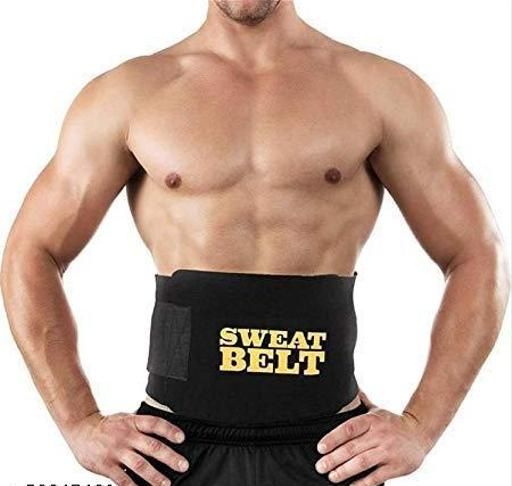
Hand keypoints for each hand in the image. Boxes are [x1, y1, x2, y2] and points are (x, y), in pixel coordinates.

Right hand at [63, 410, 189, 485]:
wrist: (81, 428)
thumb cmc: (108, 426)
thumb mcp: (126, 418)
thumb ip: (142, 426)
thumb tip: (165, 434)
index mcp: (133, 422)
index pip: (155, 424)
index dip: (169, 430)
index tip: (182, 438)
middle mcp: (127, 436)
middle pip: (152, 446)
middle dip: (169, 457)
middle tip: (183, 465)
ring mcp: (116, 451)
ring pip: (140, 465)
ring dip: (155, 476)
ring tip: (166, 483)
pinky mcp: (106, 465)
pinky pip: (122, 479)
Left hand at [315, 392, 431, 484]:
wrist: (420, 433)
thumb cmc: (392, 423)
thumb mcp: (377, 410)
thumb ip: (361, 402)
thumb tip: (348, 389)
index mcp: (372, 420)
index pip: (349, 428)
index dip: (333, 438)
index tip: (320, 448)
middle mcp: (379, 435)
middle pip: (352, 448)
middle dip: (334, 458)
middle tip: (320, 466)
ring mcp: (388, 451)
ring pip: (362, 462)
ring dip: (345, 471)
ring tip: (332, 476)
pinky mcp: (396, 467)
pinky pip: (377, 477)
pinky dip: (363, 483)